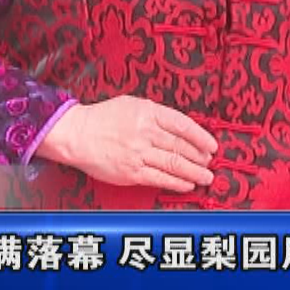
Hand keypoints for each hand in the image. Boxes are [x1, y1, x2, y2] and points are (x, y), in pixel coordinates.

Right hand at [37, 96, 218, 191]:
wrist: (77, 135)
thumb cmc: (103, 119)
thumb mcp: (132, 105)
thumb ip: (155, 115)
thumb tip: (180, 129)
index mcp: (148, 113)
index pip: (183, 125)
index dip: (201, 137)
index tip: (212, 145)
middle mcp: (145, 133)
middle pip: (181, 147)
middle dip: (200, 157)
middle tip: (210, 163)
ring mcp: (139, 154)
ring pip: (174, 164)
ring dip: (194, 172)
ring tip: (205, 177)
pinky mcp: (131, 172)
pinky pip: (160, 178)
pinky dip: (177, 183)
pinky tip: (187, 185)